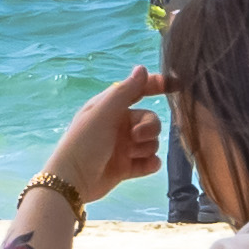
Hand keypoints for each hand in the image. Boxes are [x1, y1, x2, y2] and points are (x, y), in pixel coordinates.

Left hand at [42, 70, 166, 199]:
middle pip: (150, 120)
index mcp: (111, 108)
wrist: (73, 180)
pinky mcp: (127, 167)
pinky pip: (150, 162)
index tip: (174, 85)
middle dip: (149, 128)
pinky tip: (143, 165)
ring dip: (145, 148)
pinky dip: (149, 163)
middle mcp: (119, 125)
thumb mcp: (104, 112)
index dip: (156, 85)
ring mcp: (124, 147)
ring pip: (152, 142)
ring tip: (128, 154)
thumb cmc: (85, 141)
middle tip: (135, 136)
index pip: (138, 90)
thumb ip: (125, 91)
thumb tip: (142, 68)